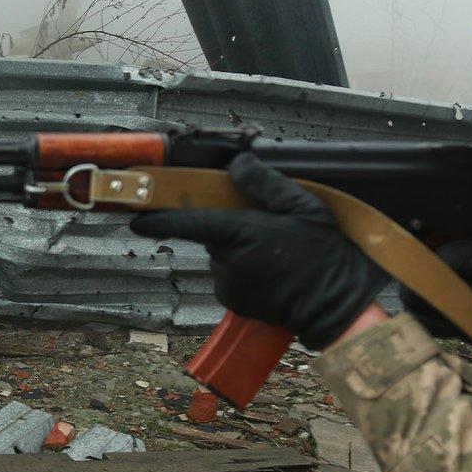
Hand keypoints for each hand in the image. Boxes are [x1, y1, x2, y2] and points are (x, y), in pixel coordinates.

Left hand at [129, 154, 388, 349]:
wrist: (335, 306)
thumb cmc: (324, 256)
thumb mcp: (304, 208)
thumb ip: (265, 184)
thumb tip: (237, 164)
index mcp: (242, 234)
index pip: (189, 223)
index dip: (159, 219)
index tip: (136, 217)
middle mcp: (228, 261)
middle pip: (211, 234)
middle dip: (228, 226)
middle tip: (266, 228)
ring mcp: (229, 284)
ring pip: (222, 254)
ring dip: (239, 248)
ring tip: (276, 253)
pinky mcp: (233, 300)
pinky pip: (229, 274)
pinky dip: (243, 269)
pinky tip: (271, 270)